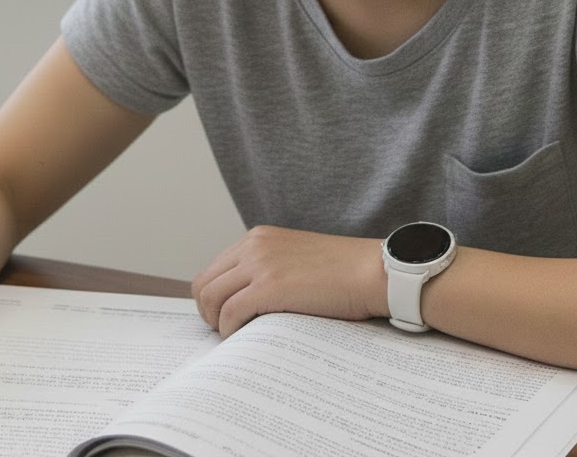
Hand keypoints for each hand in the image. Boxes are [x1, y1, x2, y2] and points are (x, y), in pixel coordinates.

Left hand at [191, 225, 386, 337]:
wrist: (371, 271)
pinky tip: (248, 339)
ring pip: (211, 299)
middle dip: (209, 314)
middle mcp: (253, 246)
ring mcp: (260, 264)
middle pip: (204, 285)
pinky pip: (230, 314)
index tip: (225, 319)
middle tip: (227, 334)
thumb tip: (242, 302)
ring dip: (218, 324)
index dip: (214, 300)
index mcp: (258, 238)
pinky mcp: (269, 286)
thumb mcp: (295, 259)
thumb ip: (268, 270)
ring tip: (238, 338)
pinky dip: (232, 331)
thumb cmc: (342, 272)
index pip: (213, 271)